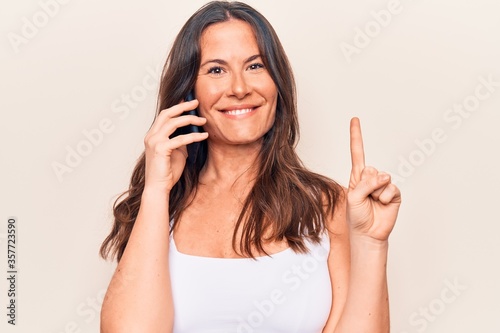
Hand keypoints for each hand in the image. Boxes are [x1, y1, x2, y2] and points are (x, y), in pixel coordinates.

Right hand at [143, 99, 207, 190]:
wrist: (159, 187)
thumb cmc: (167, 172)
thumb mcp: (177, 152)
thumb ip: (182, 141)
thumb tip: (193, 131)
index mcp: (153, 135)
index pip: (164, 115)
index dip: (177, 107)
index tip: (190, 101)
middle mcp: (151, 136)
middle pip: (167, 114)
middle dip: (183, 106)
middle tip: (196, 102)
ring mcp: (154, 141)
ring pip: (173, 123)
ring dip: (190, 119)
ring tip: (203, 120)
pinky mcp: (160, 149)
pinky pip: (180, 139)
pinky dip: (194, 136)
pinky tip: (204, 136)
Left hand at [347, 117, 400, 241]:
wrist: (368, 233)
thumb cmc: (357, 216)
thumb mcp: (353, 197)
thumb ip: (365, 183)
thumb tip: (384, 176)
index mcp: (357, 177)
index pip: (357, 152)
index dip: (356, 136)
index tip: (354, 119)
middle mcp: (370, 178)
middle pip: (370, 169)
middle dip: (367, 184)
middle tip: (365, 198)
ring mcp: (383, 185)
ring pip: (381, 179)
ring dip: (376, 193)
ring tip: (373, 203)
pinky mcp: (394, 194)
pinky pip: (391, 188)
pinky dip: (385, 197)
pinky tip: (382, 204)